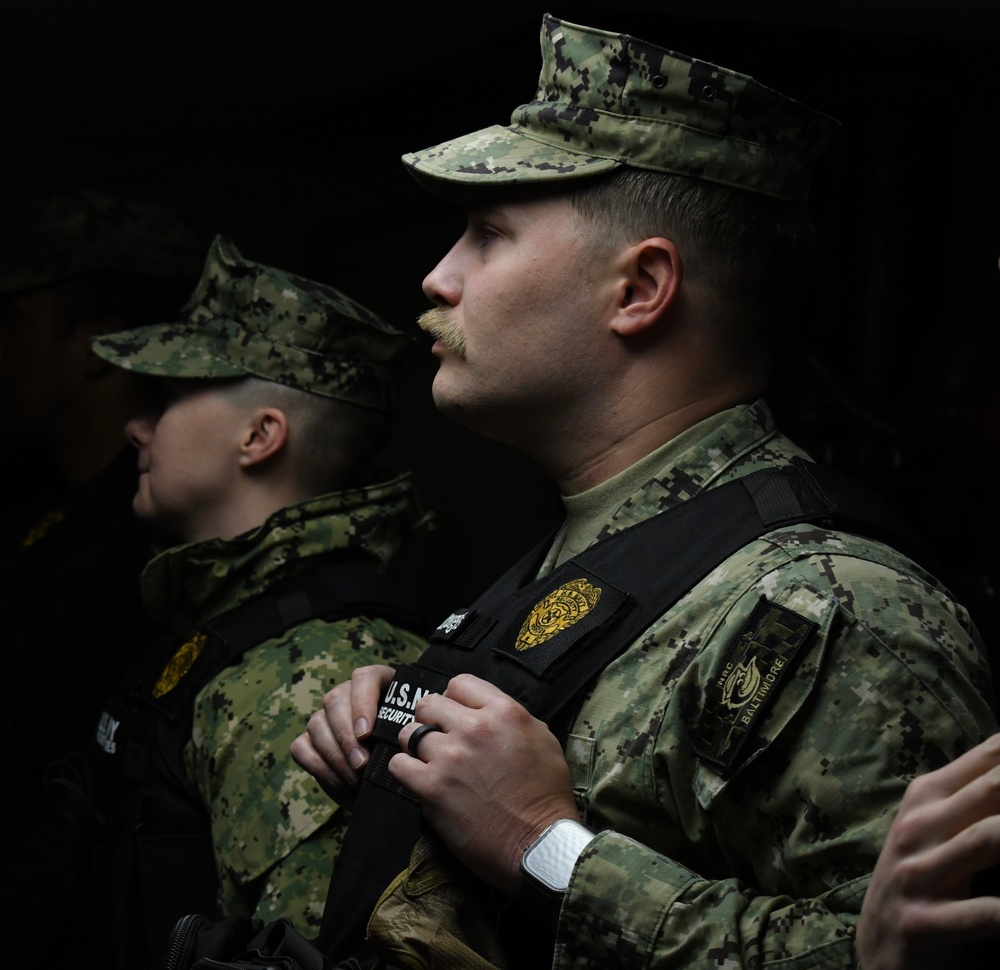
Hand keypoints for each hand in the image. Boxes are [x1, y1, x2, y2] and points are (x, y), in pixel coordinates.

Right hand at [290, 664, 394, 803]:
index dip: (362, 703)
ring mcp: (326, 717)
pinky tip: (339, 780)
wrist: (389, 783)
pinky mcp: (310, 742)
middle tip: (361, 763)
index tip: (366, 733)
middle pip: (335, 700)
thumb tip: (405, 731)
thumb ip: (408, 728)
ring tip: (354, 776)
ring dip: (334, 753)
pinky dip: (318, 764)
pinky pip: (301, 746)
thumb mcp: (413, 737)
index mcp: (378, 684)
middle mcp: (348, 695)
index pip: (364, 678)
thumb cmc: (407, 754)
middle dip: (346, 736)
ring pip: (317, 722)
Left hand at [392, 673, 579, 895]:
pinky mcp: (432, 788)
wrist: (538, 844)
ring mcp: (450, 757)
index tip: (455, 716)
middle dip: (431, 719)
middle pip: (429, 703)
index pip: (460, 684)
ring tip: (429, 761)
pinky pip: (398, 764)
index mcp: (503, 712)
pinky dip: (404, 770)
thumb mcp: (542, 739)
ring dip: (416, 746)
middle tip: (439, 739)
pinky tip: (418, 779)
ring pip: (409, 733)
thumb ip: (511, 717)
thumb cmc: (546, 795)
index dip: (454, 699)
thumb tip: (485, 709)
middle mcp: (474, 728)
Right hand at [857, 733, 999, 968]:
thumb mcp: (936, 831)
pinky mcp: (925, 922)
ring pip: (990, 837)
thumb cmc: (921, 881)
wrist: (880, 948)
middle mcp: (919, 827)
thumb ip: (974, 800)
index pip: (988, 756)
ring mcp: (918, 873)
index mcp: (926, 797)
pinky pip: (988, 912)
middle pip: (994, 787)